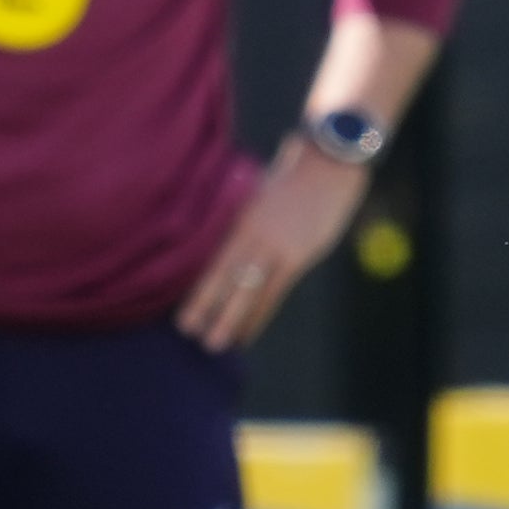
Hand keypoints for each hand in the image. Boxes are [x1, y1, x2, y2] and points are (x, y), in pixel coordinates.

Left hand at [175, 140, 367, 351]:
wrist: (330, 164)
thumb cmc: (293, 176)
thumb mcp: (258, 192)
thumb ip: (240, 217)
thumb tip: (222, 239)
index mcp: (239, 218)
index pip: (211, 257)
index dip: (195, 283)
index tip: (179, 301)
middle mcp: (252, 234)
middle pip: (222, 276)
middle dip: (204, 305)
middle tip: (187, 332)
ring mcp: (275, 247)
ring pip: (246, 290)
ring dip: (229, 319)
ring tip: (214, 344)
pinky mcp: (297, 257)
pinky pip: (273, 294)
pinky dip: (259, 316)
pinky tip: (247, 335)